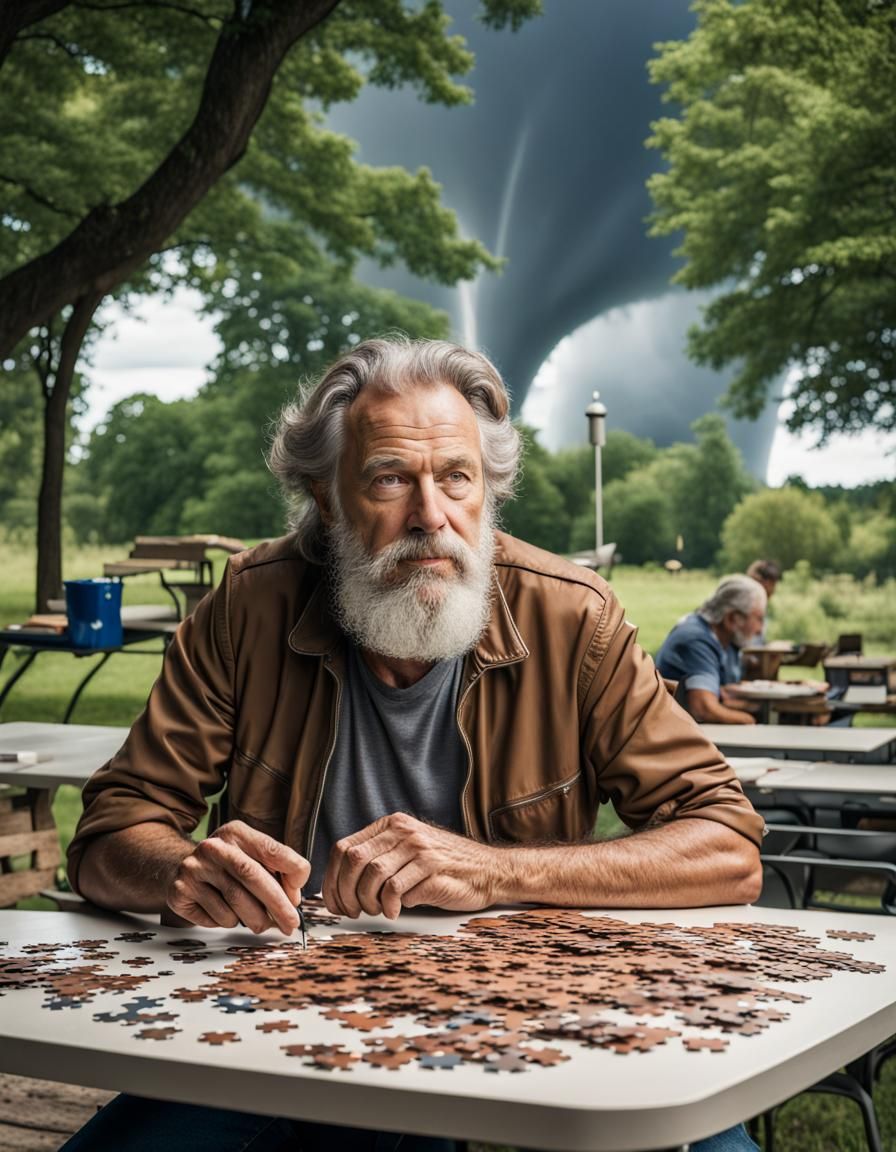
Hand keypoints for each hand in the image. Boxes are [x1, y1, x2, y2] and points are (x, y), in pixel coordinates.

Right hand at [165, 820, 309, 934]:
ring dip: (254, 919)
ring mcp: (194, 868)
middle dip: (277, 905)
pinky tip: (226, 912)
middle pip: (252, 876)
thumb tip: (293, 901)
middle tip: (289, 924)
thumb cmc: (227, 865)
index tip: (298, 898)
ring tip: (257, 920)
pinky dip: (229, 922)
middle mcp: (214, 847)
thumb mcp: (251, 856)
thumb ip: (277, 871)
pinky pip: (216, 918)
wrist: (180, 867)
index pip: (272, 850)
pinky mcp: (181, 891)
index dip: (292, 874)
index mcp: (237, 833)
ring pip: (235, 903)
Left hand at [322, 812, 503, 919]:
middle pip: (354, 860)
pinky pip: (396, 889)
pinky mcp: (432, 868)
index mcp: (392, 825)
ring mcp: (419, 848)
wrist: (488, 871)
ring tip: (377, 910)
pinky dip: (389, 905)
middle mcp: (404, 831)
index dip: (332, 879)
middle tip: (352, 912)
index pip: (344, 848)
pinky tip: (395, 911)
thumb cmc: (444, 867)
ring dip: (368, 900)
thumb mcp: (408, 851)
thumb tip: (340, 885)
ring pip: (373, 874)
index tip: (333, 902)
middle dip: (345, 892)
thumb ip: (379, 857)